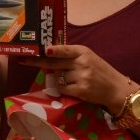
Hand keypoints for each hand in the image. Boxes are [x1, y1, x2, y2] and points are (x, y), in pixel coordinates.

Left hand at [20, 45, 136, 110]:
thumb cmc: (100, 72)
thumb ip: (71, 55)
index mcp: (83, 51)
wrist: (116, 89)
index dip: (53, 50)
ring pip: (57, 77)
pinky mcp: (80, 90)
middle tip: (23, 59)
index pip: (65, 49)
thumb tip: (48, 53)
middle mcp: (82, 63)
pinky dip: (63, 88)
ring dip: (60, 79)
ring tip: (74, 80)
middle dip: (37, 61)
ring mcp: (81, 77)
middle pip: (54, 62)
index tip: (42, 49)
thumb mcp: (88, 57)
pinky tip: (73, 87)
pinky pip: (61, 88)